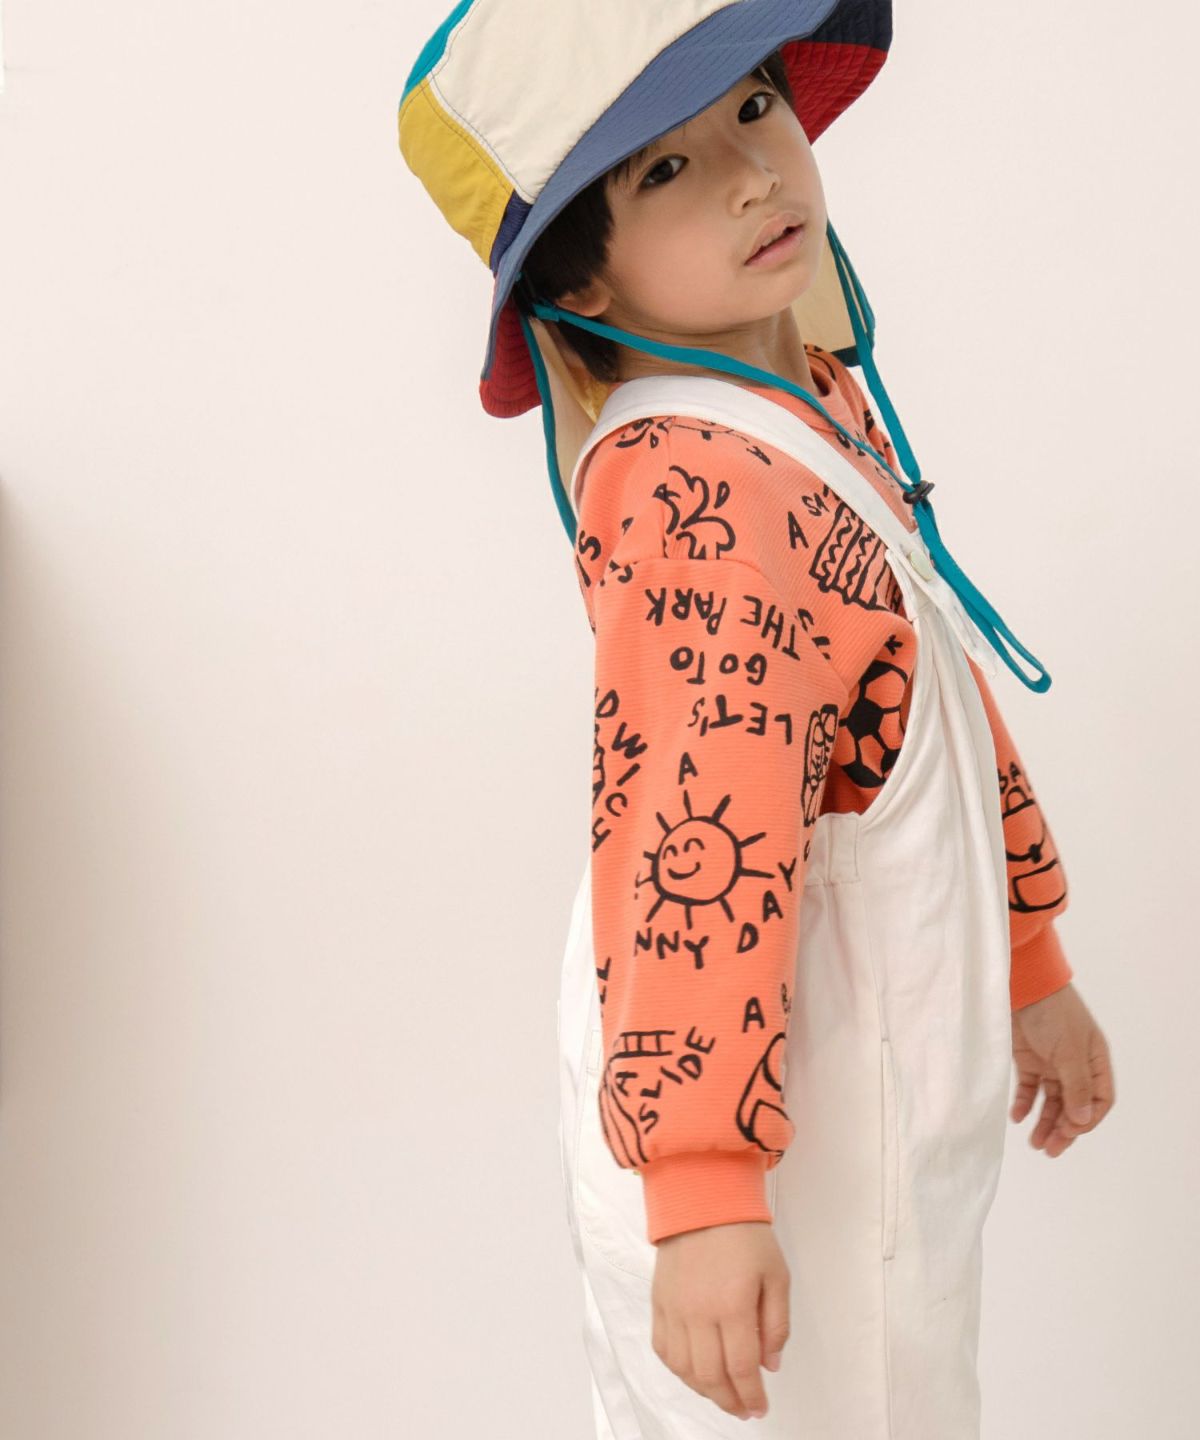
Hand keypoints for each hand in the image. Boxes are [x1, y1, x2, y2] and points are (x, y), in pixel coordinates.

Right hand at [650, 1219, 788, 1421]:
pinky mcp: (658, 1302)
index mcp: (733, 1306)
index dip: (752, 1395)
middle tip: (743, 1408)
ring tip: (722, 1394)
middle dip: (730, 1400)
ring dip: (704, 1390)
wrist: (702, 1200)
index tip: (760, 1408)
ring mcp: (674, 1309)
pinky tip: (694, 1371)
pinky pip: (663, 1349)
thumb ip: (777, 1324)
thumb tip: (770, 1364)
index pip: (742, 1368)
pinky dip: (678, 1369)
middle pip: (711, 1376)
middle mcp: (699, 1313)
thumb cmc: (745, 1235)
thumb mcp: (777, 1275)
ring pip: (684, 1369)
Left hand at [1010, 982, 1114, 1155]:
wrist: (1021, 984)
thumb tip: (1083, 1118)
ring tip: (1035, 1143)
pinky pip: (1028, 1088)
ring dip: (1044, 1122)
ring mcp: (1051, 1063)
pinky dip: (1024, 1103)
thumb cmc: (1052, 1013)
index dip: (1087, 1119)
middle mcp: (1075, 1065)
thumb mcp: (1069, 1050)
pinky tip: (1017, 1117)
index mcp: (1095, 1061)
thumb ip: (1076, 1085)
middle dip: (1064, 1128)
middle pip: (1074, 1105)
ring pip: (1051, 1101)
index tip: (1070, 1130)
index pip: (1099, 1100)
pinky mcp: (1028, 1059)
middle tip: (1050, 1150)